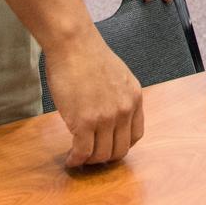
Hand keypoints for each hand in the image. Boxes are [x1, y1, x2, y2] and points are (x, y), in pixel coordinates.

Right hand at [44, 32, 143, 166]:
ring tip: (78, 157)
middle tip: (90, 157)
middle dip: (104, 158)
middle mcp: (125, 110)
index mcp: (135, 98)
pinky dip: (75, 160)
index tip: (108, 147)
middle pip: (119, 150)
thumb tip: (110, 116)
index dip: (121, 146)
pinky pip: (83, 152)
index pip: (135, 136)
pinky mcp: (85, 122)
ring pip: (101, 155)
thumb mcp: (117, 76)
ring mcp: (106, 117)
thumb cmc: (88, 56)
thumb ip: (119, 97)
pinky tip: (70, 159)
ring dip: (89, 161)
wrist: (73, 44)